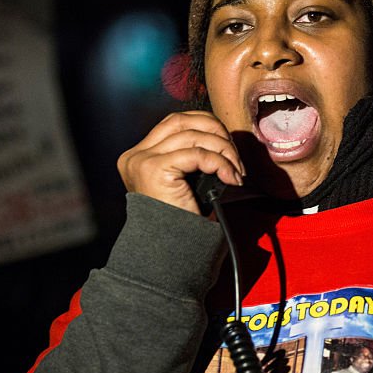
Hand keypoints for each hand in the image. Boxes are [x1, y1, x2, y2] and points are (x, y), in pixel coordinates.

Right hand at [117, 111, 244, 214]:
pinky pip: (198, 154)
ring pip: (194, 136)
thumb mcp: (186, 181)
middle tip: (235, 156)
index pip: (175, 123)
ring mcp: (143, 161)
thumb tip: (222, 137)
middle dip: (216, 132)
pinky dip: (221, 163)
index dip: (206, 125)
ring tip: (236, 171)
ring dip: (224, 150)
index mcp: (139, 156)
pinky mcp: (155, 169)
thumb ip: (192, 155)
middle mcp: (136, 155)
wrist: (174, 251)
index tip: (227, 145)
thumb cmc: (183, 221)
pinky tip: (231, 178)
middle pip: (182, 121)